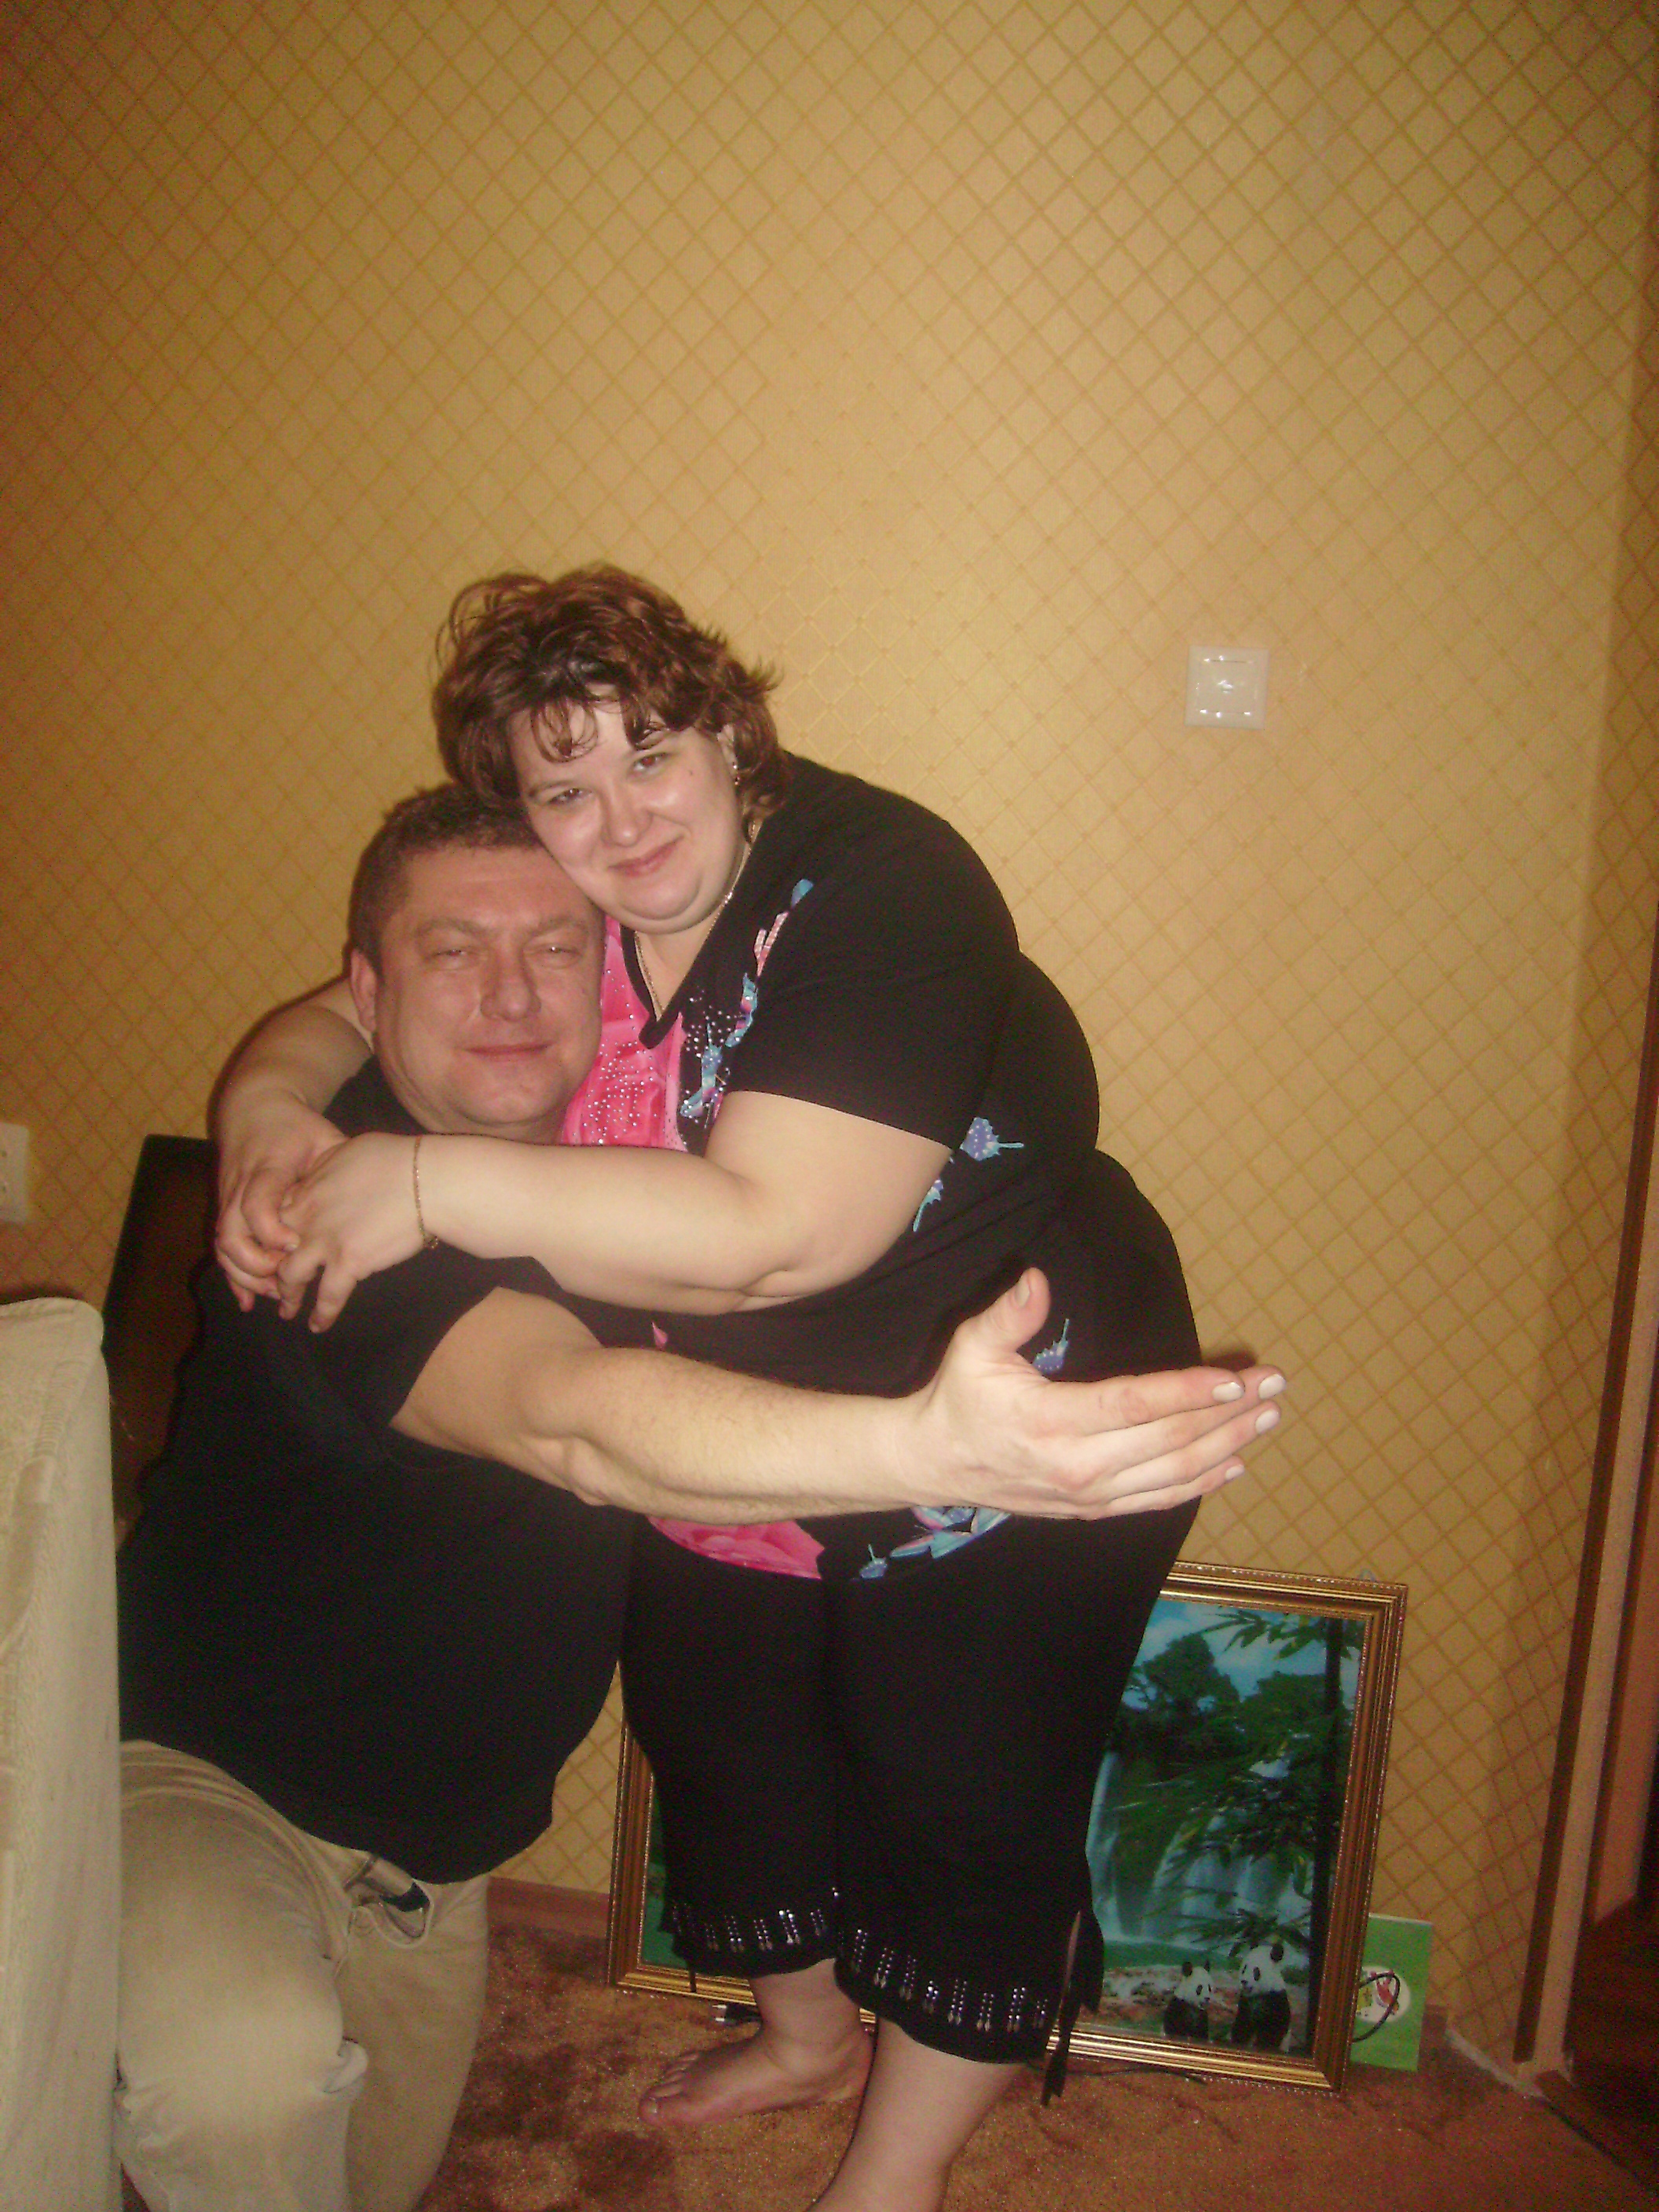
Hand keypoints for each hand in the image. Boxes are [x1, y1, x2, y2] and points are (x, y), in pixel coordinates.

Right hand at [214, 1097, 345, 1310]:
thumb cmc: (295, 1126)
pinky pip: (221, 1248)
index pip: (257, 1203)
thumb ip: (339, 1163)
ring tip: (277, 1295)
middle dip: (258, 1265)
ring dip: (247, 1276)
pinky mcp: (225, 1209)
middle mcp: (240, 1186)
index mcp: (267, 1168)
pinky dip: (233, 1276)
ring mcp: (228, 1200)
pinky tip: (249, 1301)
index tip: (296, 1246)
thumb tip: (374, 1188)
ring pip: (224, 1246)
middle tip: (288, 1282)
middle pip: (232, 1234)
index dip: (272, 1230)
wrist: (252, 1109)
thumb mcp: (321, 1136)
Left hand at [274, 1133, 422, 1327]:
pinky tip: (319, 1325)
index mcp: (307, 1189)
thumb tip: (327, 1175)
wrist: (424, 1180)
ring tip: (287, 1309)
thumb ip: (326, 1168)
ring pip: (290, 1276)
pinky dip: (322, 1314)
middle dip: (268, 1266)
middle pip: (272, 1248)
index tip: (275, 1245)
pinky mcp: (347, 1264)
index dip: (271, 1234)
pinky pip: (328, 1297)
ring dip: (287, 1295)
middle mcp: (306, 1217)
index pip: (272, 1216)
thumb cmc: (396, 1159)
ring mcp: (324, 1242)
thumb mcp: (348, 1150)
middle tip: (270, 1281)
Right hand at [915, 1269, 1285, 1517]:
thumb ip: (1008, 1314)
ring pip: (1176, 1472)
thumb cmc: (960, 1398)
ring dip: (1229, 1443)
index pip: (1134, 1405)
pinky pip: (1161, 1499)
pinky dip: (1204, 1482)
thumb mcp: (972, 1347)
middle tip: (1273, 1385)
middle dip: (1228, 1411)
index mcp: (1052, 1421)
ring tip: (1268, 1416)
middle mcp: (1080, 1466)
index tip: (1233, 1377)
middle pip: (1171, 1440)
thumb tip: (1037, 1278)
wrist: (936, 1464)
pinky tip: (1236, 1460)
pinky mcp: (1095, 1509)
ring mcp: (1092, 1494)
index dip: (1188, 1391)